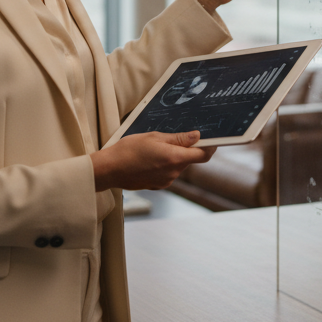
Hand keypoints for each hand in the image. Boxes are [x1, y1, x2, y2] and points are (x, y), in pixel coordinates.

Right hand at [90, 131, 216, 191]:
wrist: (110, 169)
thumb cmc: (129, 150)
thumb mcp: (154, 137)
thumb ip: (178, 138)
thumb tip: (196, 136)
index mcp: (175, 158)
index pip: (202, 155)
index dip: (209, 147)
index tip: (211, 139)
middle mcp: (174, 173)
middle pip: (189, 159)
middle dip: (186, 149)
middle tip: (173, 137)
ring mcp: (166, 181)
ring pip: (178, 165)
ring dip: (173, 156)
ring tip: (154, 147)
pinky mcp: (158, 185)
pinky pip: (168, 172)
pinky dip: (164, 164)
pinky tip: (149, 158)